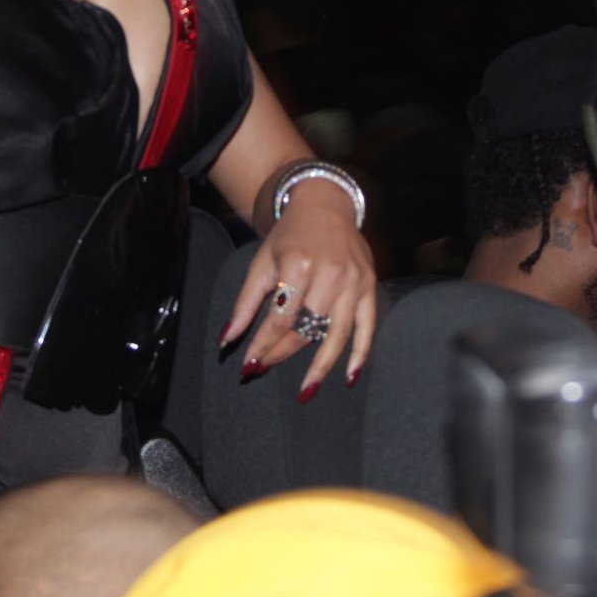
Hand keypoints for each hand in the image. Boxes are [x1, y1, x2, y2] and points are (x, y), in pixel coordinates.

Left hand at [221, 182, 376, 397]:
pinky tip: (349, 377)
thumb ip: (245, 303)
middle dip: (282, 353)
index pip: (280, 317)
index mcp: (298, 265)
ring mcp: (353, 282)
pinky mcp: (369, 287)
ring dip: (321, 367)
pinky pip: (368, 327)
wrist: (325, 205)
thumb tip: (227, 339)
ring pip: (336, 335)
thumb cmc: (289, 236)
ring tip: (306, 391)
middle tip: (264, 369)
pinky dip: (360, 354)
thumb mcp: (261, 263)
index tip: (249, 363)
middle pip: (306, 329)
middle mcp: (329, 274)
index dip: (263, 344)